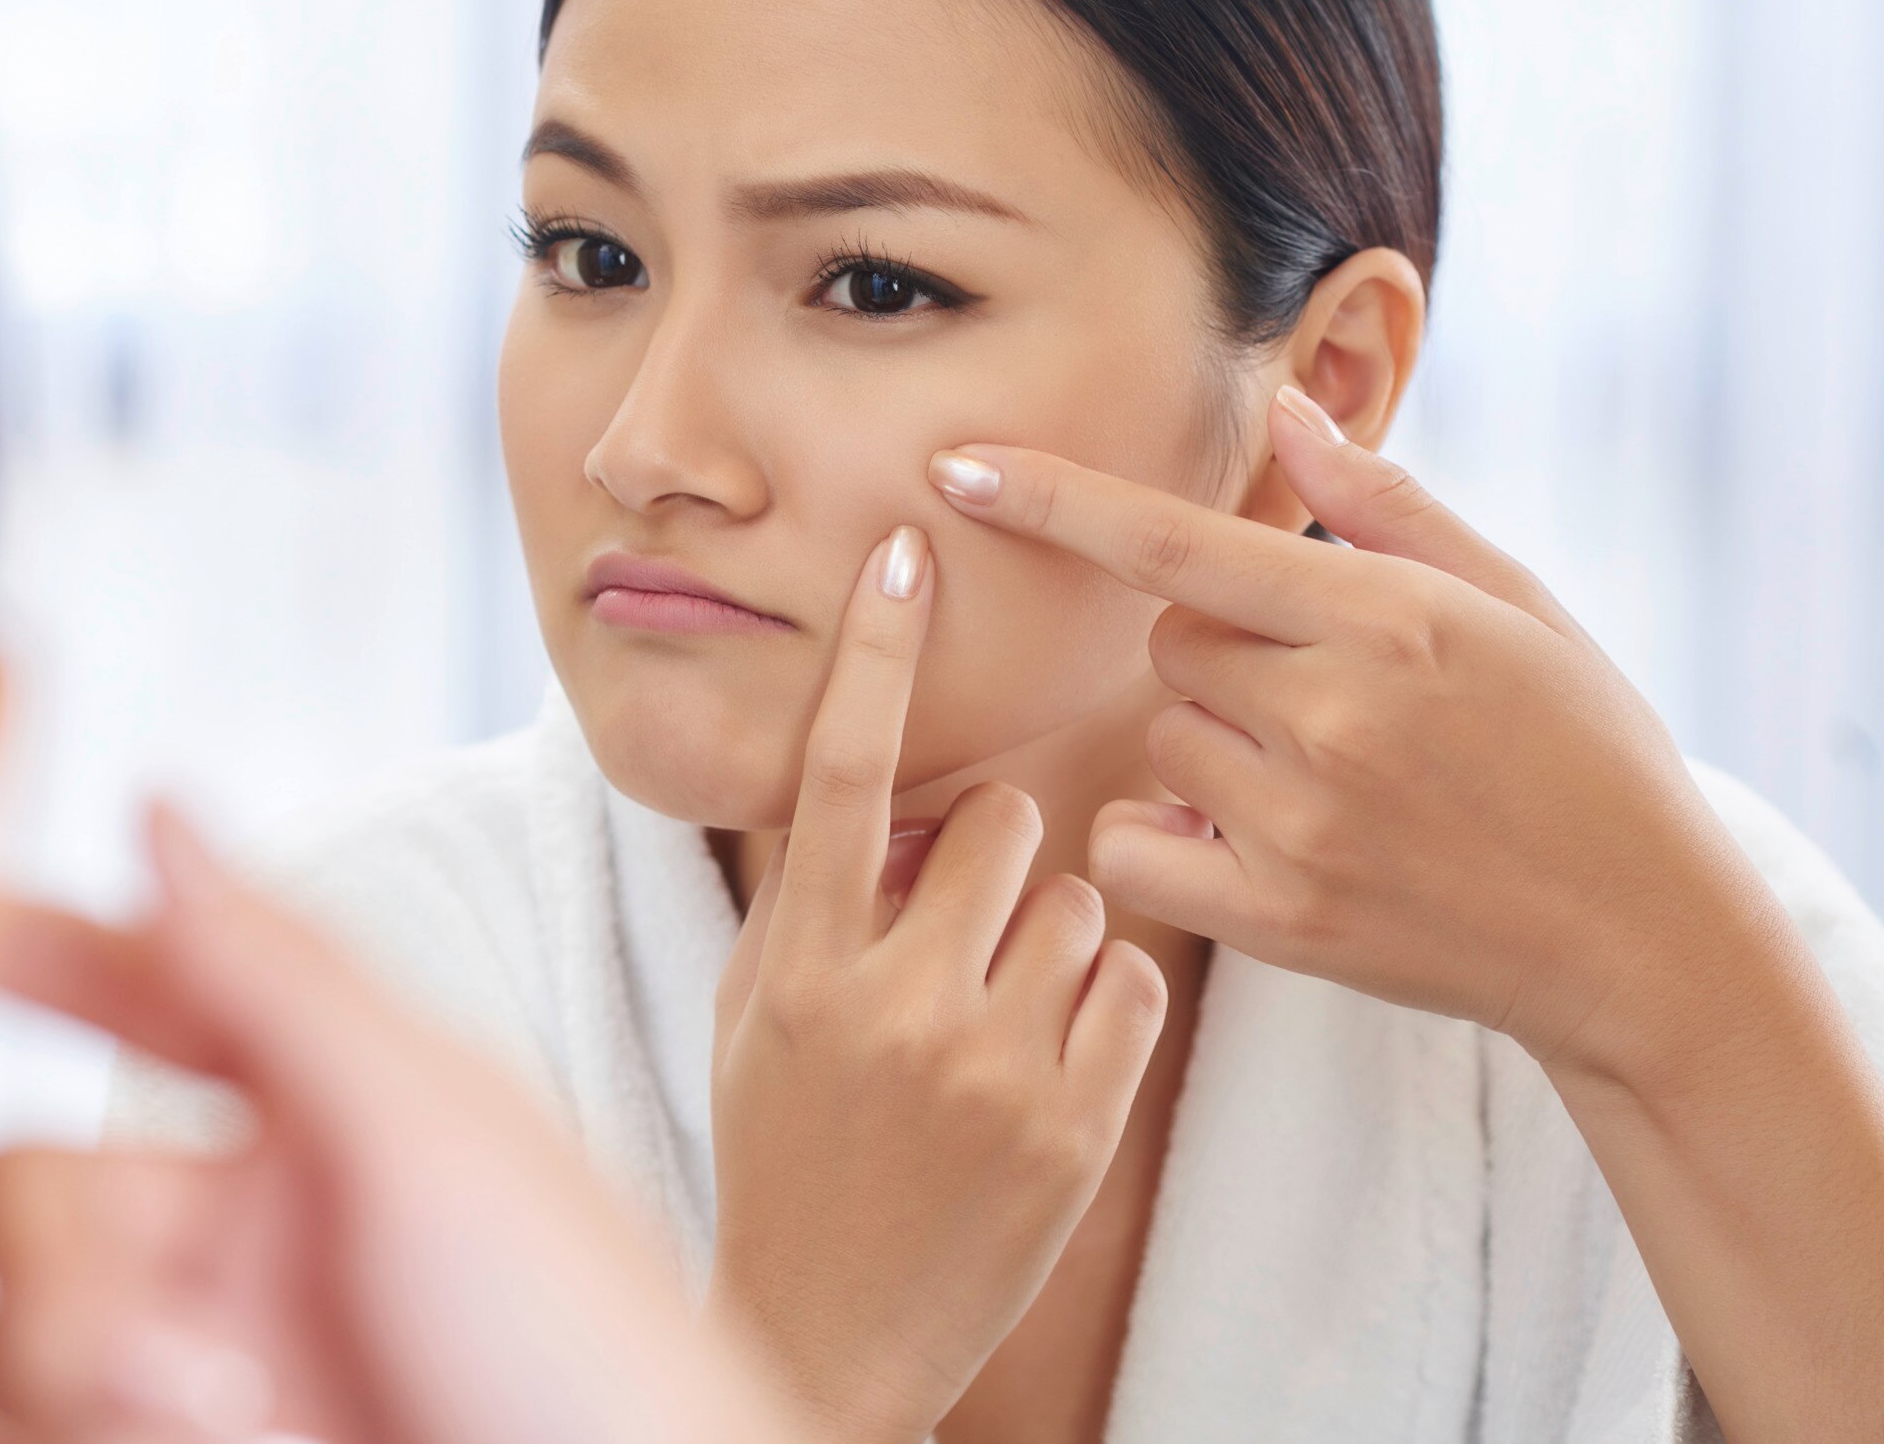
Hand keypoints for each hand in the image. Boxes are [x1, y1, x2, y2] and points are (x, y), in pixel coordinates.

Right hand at [0, 808, 810, 1443]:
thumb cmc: (585, 1352)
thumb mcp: (432, 1136)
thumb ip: (275, 977)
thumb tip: (155, 805)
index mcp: (314, 1125)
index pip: (144, 1001)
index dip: (37, 954)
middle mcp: (240, 1245)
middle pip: (24, 1190)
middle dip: (54, 1253)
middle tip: (186, 1342)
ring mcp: (203, 1374)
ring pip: (5, 1333)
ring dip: (71, 1372)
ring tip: (228, 1417)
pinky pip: (14, 1431)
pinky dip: (56, 1433)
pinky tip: (187, 1437)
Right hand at [705, 528, 1168, 1443]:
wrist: (829, 1329)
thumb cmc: (782, 1148)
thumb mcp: (756, 1013)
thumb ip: (810, 897)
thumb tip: (884, 790)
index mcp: (800, 961)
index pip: (840, 771)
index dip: (873, 652)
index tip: (907, 554)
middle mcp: (891, 1000)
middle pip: (995, 818)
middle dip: (988, 847)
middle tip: (961, 915)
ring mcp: (988, 1065)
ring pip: (1074, 893)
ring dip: (1046, 926)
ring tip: (999, 1009)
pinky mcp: (1075, 1124)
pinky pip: (1127, 979)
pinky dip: (1100, 997)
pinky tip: (1049, 1055)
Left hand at [933, 385, 1883, 1443]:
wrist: (1644, 937)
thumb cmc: (1581, 750)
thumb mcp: (1511, 603)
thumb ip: (1384, 504)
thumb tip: (1284, 405)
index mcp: (1384, 620)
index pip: (1175, 543)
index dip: (1055, 500)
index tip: (957, 467)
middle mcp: (1330, 716)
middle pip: (1168, 644)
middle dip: (1220, 653)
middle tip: (1328, 697)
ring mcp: (1300, 824)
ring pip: (1158, 738)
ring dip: (1208, 745)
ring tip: (1324, 779)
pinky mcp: (1281, 920)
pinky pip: (1134, 844)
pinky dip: (1163, 837)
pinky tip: (1247, 840)